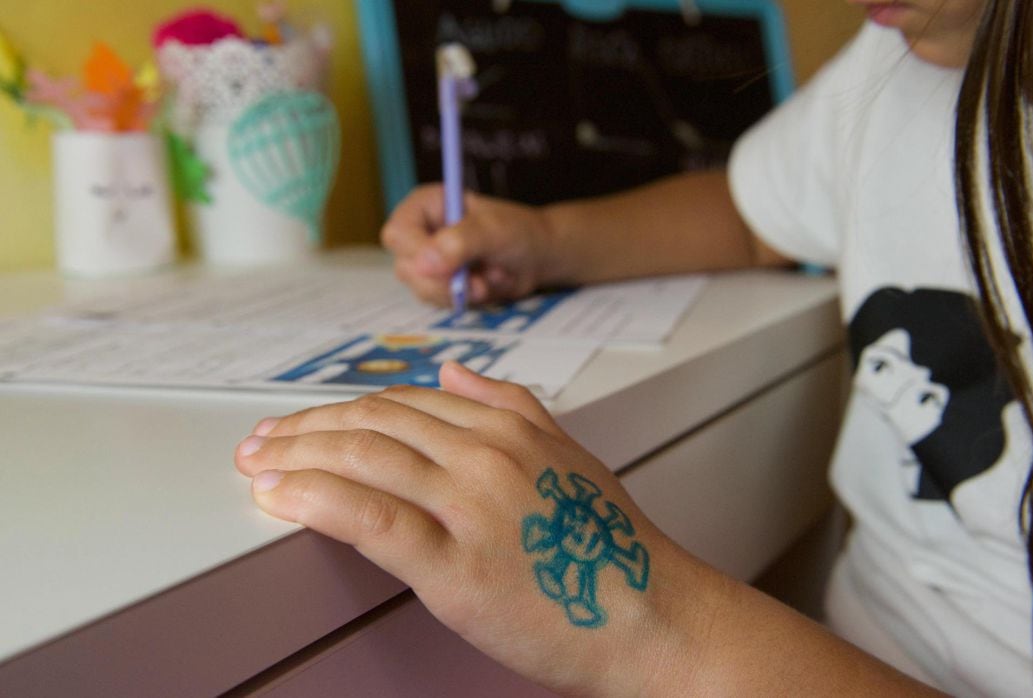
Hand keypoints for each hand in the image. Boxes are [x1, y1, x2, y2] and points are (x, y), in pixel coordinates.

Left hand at [234, 362, 697, 695]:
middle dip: (305, 427)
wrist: (650, 617)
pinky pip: (370, 518)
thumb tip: (453, 370)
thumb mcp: (568, 454)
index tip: (306, 422)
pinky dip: (315, 499)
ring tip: (257, 464)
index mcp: (509, 428)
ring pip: (362, 459)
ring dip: (296, 455)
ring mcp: (470, 507)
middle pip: (372, 423)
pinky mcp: (456, 566)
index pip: (404, 402)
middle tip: (260, 440)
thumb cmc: (610, 548)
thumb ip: (512, 405)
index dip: (344, 408)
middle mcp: (486, 455)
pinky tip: (281, 496)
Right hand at [380, 184, 557, 306]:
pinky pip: (439, 302)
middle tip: (478, 282)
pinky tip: (485, 285)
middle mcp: (420, 232)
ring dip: (459, 291)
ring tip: (489, 278)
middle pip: (406, 267)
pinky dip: (465, 300)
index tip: (449, 269)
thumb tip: (423, 264)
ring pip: (422, 289)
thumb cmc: (517, 232)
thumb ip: (458, 243)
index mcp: (425, 206)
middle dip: (444, 281)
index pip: (399, 233)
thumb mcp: (492, 231)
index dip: (418, 254)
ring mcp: (428, 261)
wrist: (537, 256)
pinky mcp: (439, 284)